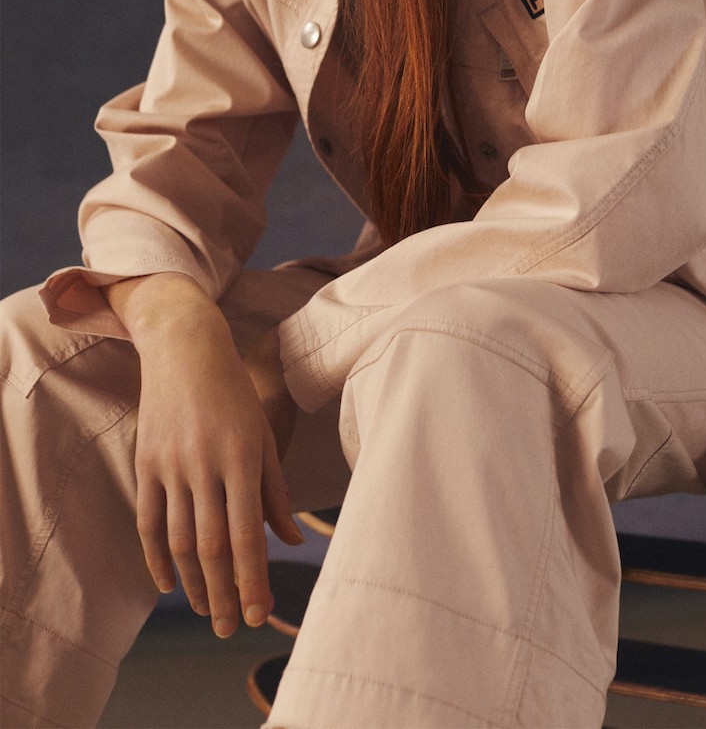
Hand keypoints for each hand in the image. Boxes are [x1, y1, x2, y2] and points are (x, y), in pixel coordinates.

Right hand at [107, 274, 303, 635]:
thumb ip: (274, 491)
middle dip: (224, 592)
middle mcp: (203, 464)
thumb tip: (291, 540)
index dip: (253, 578)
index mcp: (241, 457)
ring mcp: (170, 464)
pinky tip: (170, 584)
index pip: (246, 533)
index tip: (260, 613)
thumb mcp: (263, 434)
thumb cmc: (234, 392)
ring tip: (210, 611)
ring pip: (179, 540)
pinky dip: (157, 558)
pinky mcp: (146, 463)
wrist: (185, 347)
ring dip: (194, 583)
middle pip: (210, 546)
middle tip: (233, 628)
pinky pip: (149, 521)